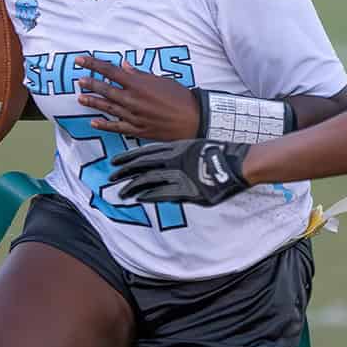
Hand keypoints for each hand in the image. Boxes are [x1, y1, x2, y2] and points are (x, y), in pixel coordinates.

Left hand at [77, 56, 200, 139]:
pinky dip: (105, 124)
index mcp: (138, 84)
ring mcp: (133, 116)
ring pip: (108, 108)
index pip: (110, 71)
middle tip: (79, 80)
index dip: (93, 65)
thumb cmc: (180, 97)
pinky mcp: (138, 130)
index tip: (80, 60)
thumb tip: (125, 67)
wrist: (193, 119)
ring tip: (81, 98)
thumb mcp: (160, 80)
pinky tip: (94, 121)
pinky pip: (117, 127)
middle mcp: (132, 100)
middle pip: (105, 89)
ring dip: (93, 102)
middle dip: (90, 83)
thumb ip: (140, 75)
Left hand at [109, 140, 250, 206]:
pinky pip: (162, 193)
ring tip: (121, 193)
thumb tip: (166, 163)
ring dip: (132, 187)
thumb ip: (177, 156)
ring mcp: (179, 175)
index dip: (128, 158)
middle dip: (124, 173)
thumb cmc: (218, 155)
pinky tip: (138, 199)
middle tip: (110, 179)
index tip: (115, 162)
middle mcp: (173, 160)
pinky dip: (149, 196)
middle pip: (141, 166)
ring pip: (148, 180)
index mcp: (175, 148)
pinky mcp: (186, 190)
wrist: (236, 163)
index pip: (144, 152)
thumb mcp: (194, 148)